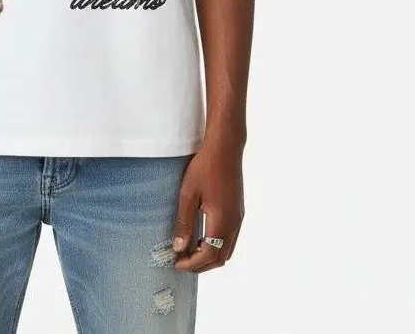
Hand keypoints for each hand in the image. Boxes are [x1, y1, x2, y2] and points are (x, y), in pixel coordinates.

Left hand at [172, 139, 244, 272]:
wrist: (226, 148)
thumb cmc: (205, 167)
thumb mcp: (188, 194)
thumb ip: (184, 222)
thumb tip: (179, 247)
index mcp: (222, 221)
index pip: (208, 255)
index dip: (192, 264)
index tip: (176, 263)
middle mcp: (234, 224)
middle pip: (220, 258)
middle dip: (200, 265)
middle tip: (181, 261)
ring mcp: (238, 218)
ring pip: (227, 250)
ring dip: (209, 256)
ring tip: (189, 251)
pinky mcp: (238, 212)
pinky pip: (230, 239)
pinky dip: (216, 246)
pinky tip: (202, 237)